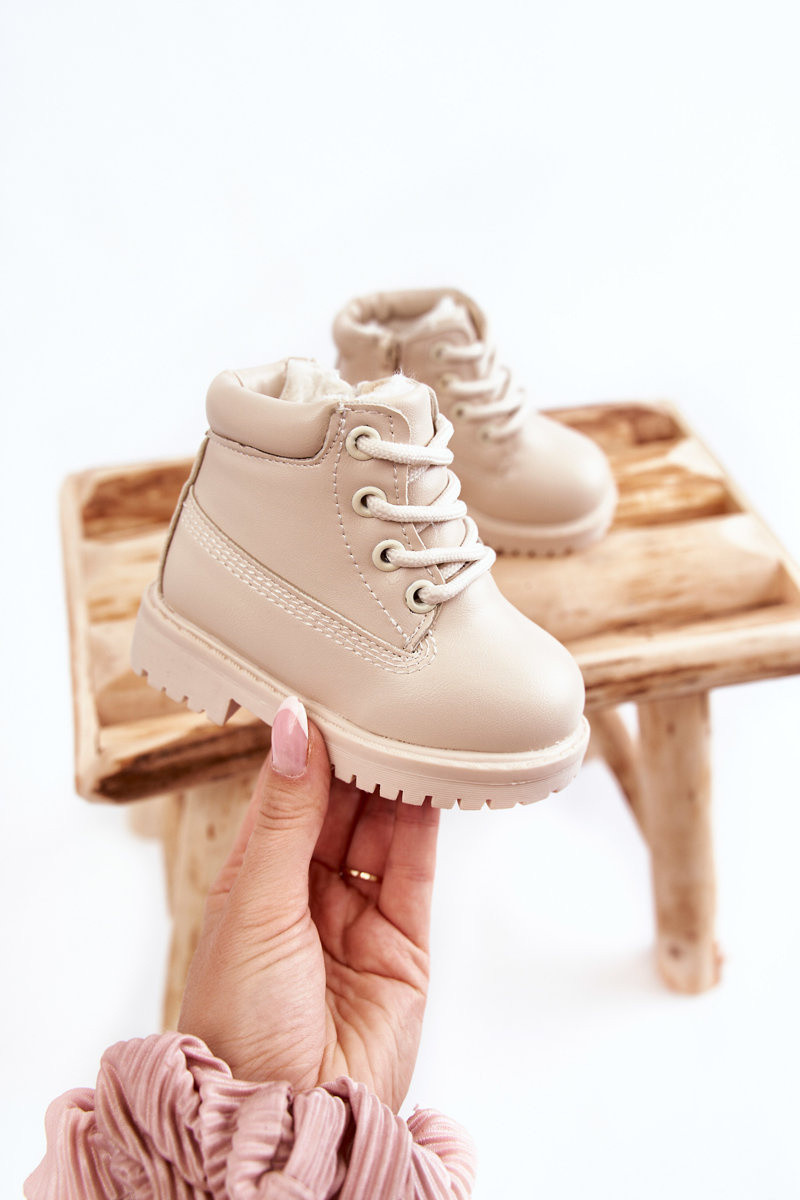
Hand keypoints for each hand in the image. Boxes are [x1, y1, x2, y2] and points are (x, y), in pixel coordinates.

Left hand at [178, 697, 439, 1111]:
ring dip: (395, 779)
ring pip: (382, 828)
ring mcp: (356, 915)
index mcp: (254, 882)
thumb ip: (285, 812)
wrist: (291, 1117)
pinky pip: (416, 866)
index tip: (326, 694)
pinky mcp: (404, 941)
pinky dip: (427, 819)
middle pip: (339, 805)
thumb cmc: (241, 1024)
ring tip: (410, 725)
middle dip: (356, 756)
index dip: (306, 747)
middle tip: (378, 700)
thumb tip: (290, 728)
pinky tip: (432, 775)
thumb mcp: (255, 903)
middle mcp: (305, 894)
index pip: (286, 795)